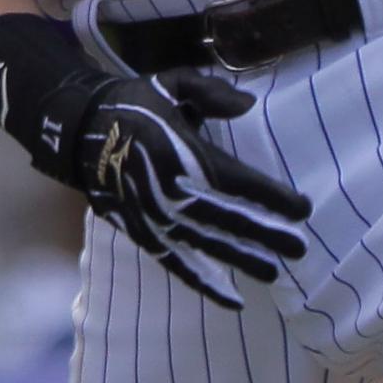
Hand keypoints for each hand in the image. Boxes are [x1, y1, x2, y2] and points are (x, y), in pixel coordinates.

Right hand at [72, 67, 313, 307]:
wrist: (79, 131)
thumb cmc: (135, 104)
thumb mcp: (172, 83)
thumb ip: (211, 92)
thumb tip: (248, 104)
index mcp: (184, 154)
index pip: (238, 182)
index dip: (272, 197)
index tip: (303, 208)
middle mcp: (171, 192)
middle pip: (228, 221)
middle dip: (267, 236)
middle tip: (300, 248)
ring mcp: (155, 218)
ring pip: (206, 247)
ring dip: (242, 261)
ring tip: (274, 273)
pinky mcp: (142, 234)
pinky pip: (177, 264)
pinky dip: (204, 283)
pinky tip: (231, 299)